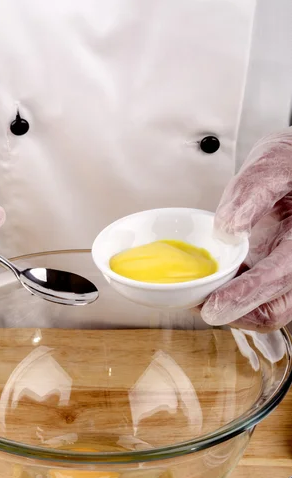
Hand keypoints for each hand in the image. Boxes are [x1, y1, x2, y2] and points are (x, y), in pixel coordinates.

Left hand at [201, 128, 291, 330]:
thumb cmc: (291, 165)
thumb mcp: (276, 164)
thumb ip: (254, 191)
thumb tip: (228, 227)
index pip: (279, 277)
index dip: (244, 295)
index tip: (211, 306)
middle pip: (273, 311)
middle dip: (233, 314)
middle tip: (194, 302)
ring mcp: (289, 273)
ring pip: (264, 311)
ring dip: (229, 309)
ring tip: (195, 294)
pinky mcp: (275, 275)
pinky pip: (256, 299)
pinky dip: (230, 297)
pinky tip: (207, 283)